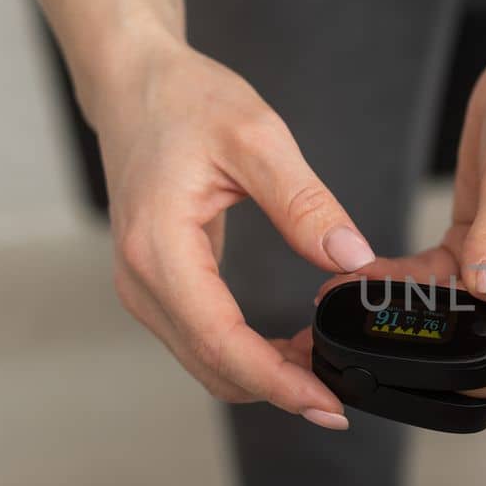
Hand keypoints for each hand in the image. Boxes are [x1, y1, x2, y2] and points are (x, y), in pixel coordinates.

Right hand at [87, 39, 374, 425]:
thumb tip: (351, 257)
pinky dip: (248, 354)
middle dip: (279, 389)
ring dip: (265, 375)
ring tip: (327, 369)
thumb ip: (304, 202)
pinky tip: (294, 346)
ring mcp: (144, 286)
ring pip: (207, 361)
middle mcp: (141, 279)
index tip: (330, 404)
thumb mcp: (257, 139)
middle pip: (214, 366)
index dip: (279, 383)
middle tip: (344, 395)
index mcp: (159, 249)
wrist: (133, 82)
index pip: (221, 343)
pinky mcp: (158, 283)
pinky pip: (204, 338)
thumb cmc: (186, 100)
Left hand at [377, 42, 485, 336]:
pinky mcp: (478, 246)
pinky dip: (402, 277)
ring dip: (405, 305)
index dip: (484, 356)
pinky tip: (362, 278)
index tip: (429, 352)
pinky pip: (437, 276)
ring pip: (453, 307)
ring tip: (348, 302)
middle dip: (433, 333)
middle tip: (371, 331)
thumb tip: (485, 293)